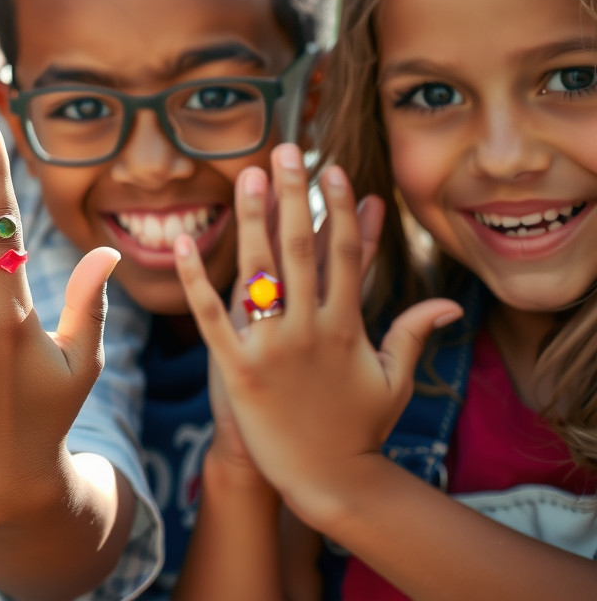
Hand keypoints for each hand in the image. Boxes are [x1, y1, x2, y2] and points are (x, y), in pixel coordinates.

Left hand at [204, 163, 388, 476]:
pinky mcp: (238, 369)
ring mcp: (273, 348)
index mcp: (347, 326)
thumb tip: (446, 302)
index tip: (332, 169)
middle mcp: (310, 329)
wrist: (326, 481)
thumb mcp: (394, 379)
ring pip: (259, 272)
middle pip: (301, 248)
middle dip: (295, 195)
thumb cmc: (360, 428)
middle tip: (287, 149)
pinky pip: (211, 316)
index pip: (343, 254)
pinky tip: (183, 244)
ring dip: (251, 220)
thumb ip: (413, 332)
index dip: (339, 208)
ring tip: (246, 176)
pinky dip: (196, 280)